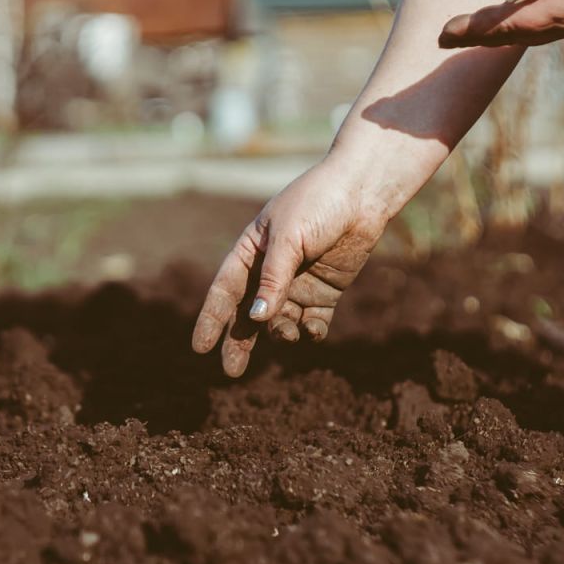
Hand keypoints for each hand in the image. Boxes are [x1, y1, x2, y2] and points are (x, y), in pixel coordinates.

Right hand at [192, 161, 390, 376]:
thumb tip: (255, 318)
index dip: (211, 319)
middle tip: (231, 371)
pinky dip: (309, 332)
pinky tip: (312, 330)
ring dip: (280, 333)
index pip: (224, 291)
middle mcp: (270, 272)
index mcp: (250, 252)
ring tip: (288, 335)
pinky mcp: (324, 292)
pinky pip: (311, 321)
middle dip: (239, 342)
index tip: (200, 347)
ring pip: (279, 321)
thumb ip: (273, 279)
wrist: (363, 193)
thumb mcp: (289, 239)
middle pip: (247, 314)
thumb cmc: (318, 204)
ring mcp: (297, 284)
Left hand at [438, 0, 563, 47]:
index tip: (442, 34)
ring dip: (498, 39)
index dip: (471, 31)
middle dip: (476, 41)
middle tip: (443, 42)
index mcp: (562, 10)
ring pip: (529, 37)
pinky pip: (546, 30)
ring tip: (470, 39)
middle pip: (511, 38)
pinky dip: (522, 32)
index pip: (504, 25)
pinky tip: (516, 28)